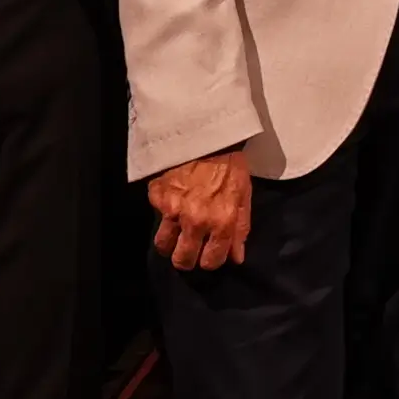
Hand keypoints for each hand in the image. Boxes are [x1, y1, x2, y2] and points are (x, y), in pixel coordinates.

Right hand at [146, 149, 254, 269]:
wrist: (207, 136)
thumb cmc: (230, 166)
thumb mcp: (243, 197)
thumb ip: (240, 229)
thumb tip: (236, 258)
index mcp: (221, 223)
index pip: (210, 261)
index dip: (209, 262)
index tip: (207, 255)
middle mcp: (196, 221)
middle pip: (182, 260)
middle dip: (185, 259)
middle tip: (188, 250)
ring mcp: (173, 210)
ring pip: (162, 244)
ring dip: (169, 243)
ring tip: (175, 234)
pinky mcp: (157, 196)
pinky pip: (156, 215)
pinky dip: (163, 213)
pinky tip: (172, 202)